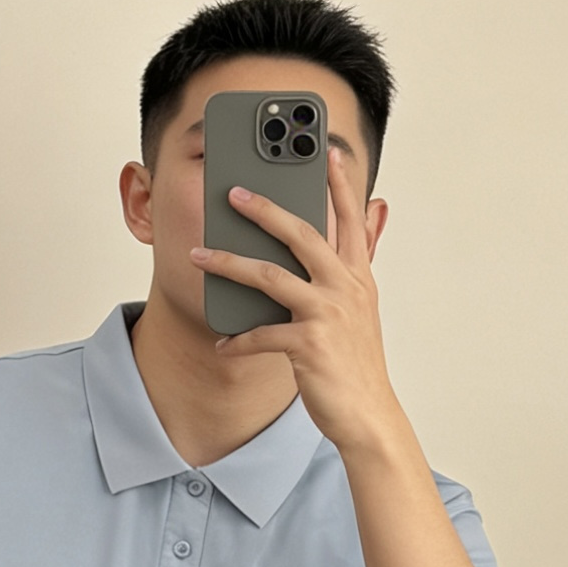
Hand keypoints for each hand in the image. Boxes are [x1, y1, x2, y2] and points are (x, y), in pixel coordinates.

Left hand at [190, 147, 401, 456]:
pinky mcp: (309, 346)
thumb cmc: (356, 365)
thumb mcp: (359, 311)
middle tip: (233, 191)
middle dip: (264, 209)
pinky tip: (222, 344)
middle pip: (301, 234)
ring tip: (198, 255)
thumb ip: (350, 269)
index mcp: (358, 277)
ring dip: (228, 263)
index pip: (348, 218)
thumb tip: (357, 224)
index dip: (337, 183)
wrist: (369, 417)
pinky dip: (237, 340)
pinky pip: (261, 334)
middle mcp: (346, 288)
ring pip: (269, 276)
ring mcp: (328, 315)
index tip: (325, 150)